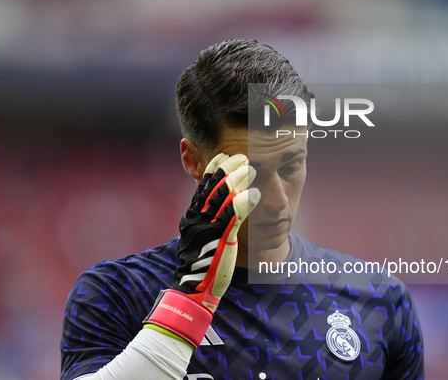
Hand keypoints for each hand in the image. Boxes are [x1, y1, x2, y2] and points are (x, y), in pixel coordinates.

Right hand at [171, 153, 259, 311]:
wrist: (193, 292)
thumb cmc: (202, 266)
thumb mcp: (202, 239)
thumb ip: (208, 221)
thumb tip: (217, 205)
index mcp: (192, 218)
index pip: (203, 188)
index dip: (213, 170)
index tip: (223, 155)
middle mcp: (197, 220)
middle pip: (213, 187)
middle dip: (227, 169)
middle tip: (241, 155)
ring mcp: (208, 229)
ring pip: (223, 198)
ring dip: (237, 180)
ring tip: (250, 168)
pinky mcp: (220, 240)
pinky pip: (233, 218)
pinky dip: (244, 203)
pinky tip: (255, 194)